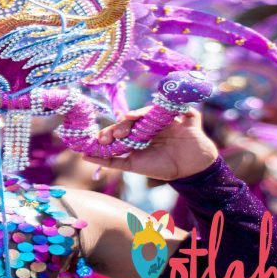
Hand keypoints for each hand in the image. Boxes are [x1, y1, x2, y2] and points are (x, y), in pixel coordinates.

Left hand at [82, 108, 218, 180]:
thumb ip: (111, 161)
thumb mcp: (133, 165)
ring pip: (147, 112)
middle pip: (131, 119)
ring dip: (136, 117)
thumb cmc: (162, 166)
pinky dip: (165, 109)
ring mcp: (166, 118)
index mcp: (138, 133)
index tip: (99, 141)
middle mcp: (150, 123)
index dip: (109, 132)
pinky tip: (155, 114)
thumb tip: (85, 156)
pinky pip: (174, 107)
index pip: (120, 128)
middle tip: (114, 135)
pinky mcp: (184, 115)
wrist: (192, 170)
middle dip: (120, 126)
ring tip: (126, 127)